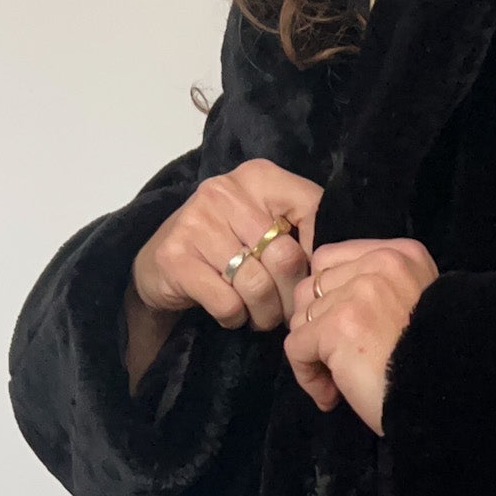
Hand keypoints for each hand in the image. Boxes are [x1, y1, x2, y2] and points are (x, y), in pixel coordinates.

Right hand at [124, 159, 323, 389]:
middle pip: (286, 258)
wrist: (158, 267)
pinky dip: (234, 318)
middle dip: (291, 297)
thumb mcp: (263, 225)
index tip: (315, 279)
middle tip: (285, 312)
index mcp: (258, 177)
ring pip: (257, 285)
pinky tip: (230, 313)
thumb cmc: (225, 248)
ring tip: (259, 316)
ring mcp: (196, 222)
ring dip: (264, 314)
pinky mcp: (175, 257)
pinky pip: (227, 303)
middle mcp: (225, 192)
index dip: (322, 254)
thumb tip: (337, 263)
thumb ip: (300, 229)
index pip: (313, 209)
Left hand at [284, 237, 440, 432]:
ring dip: (312, 355)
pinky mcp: (338, 326)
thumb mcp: (418, 307)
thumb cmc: (435, 364)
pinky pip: (296, 347)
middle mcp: (381, 265)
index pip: (331, 260)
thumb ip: (379, 292)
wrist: (452, 397)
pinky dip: (308, 377)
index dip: (328, 299)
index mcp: (403, 255)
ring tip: (338, 383)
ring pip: (300, 318)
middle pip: (311, 288)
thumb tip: (324, 306)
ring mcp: (358, 293)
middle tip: (338, 364)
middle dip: (316, 328)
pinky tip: (332, 396)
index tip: (346, 334)